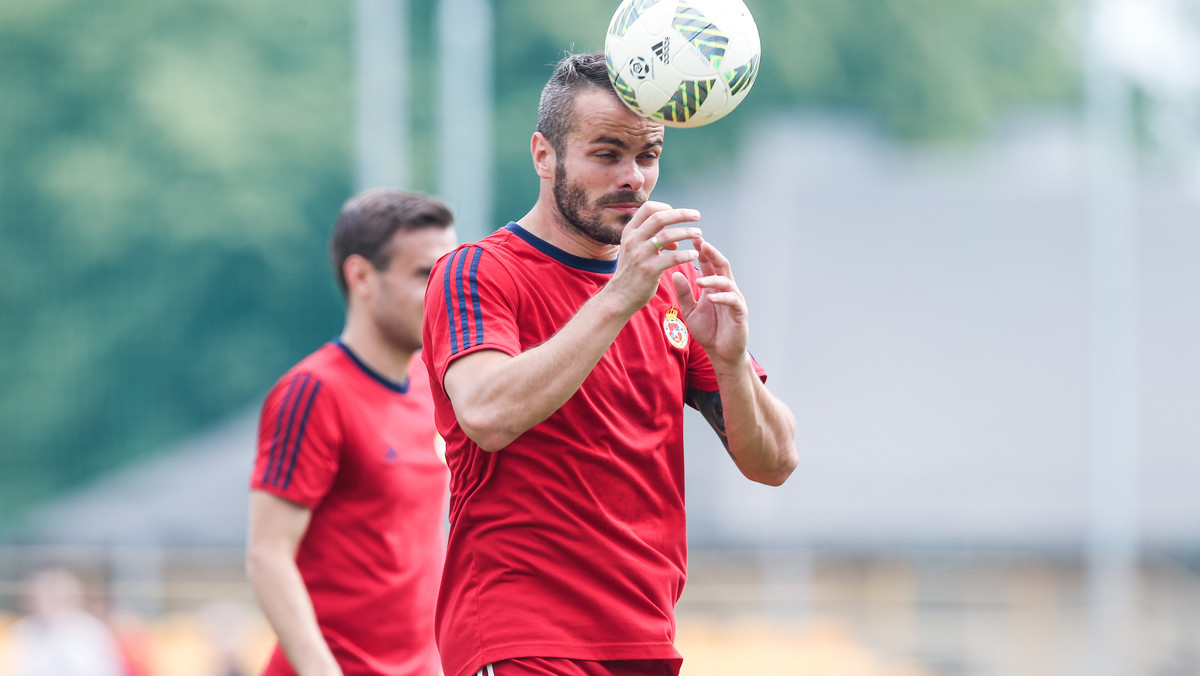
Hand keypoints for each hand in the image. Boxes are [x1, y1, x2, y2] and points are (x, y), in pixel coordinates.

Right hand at [604, 201, 700, 313]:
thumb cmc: (631, 272)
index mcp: (630, 232)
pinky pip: (673, 258)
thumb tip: (675, 240)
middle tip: (697, 215)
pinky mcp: (649, 270)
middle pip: (660, 218)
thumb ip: (652, 241)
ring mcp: (640, 255)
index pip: (648, 208)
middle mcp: (633, 240)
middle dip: (681, 214)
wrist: (619, 296)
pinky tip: (694, 255)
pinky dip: (686, 254)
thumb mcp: (634, 250)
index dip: (665, 207)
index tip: (677, 213)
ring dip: (686, 232)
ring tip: (699, 234)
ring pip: (667, 236)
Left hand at [672, 237, 749, 370]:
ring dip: (713, 278)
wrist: (721, 354)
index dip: (702, 251)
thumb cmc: (708, 331)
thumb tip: (674, 273)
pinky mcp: (740, 313)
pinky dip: (721, 297)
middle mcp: (726, 289)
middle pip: (721, 265)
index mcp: (714, 287)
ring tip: (699, 279)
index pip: (709, 264)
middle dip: (711, 253)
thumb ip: (683, 294)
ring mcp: (734, 299)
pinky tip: (710, 296)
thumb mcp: (689, 311)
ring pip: (727, 281)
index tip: (691, 238)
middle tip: (700, 242)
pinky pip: (732, 301)